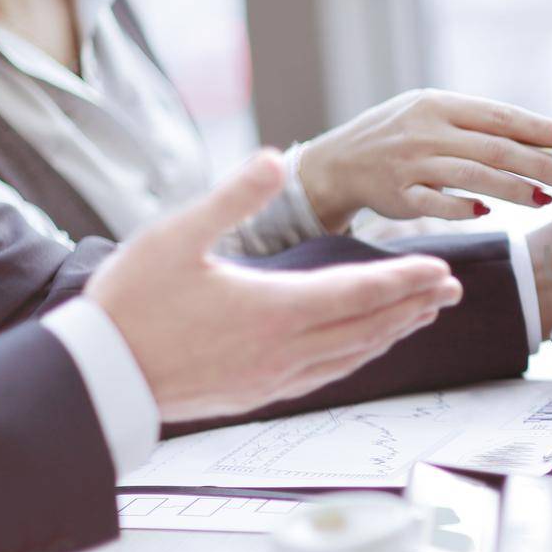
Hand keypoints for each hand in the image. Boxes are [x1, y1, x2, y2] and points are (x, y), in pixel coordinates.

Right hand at [87, 152, 464, 422]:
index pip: (360, 292)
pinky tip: (366, 348)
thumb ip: (232, 197)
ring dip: (393, 333)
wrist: (96, 377)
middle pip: (370, 326)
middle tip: (455, 290)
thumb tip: (273, 158)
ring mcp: (276, 377)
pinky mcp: (262, 394)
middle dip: (416, 305)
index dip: (407, 280)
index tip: (443, 269)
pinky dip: (359, 356)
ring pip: (354, 354)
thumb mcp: (175, 236)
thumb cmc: (130, 304)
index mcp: (274, 308)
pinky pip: (329, 374)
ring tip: (423, 315)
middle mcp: (286, 348)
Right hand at [297, 90, 551, 231]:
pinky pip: (438, 203)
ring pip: (474, 176)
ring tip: (545, 198)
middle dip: (541, 165)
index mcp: (440, 104)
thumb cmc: (400, 136)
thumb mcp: (432, 115)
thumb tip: (542, 145)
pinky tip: (488, 211)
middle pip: (496, 148)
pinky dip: (465, 207)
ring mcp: (411, 164)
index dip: (541, 129)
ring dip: (514, 189)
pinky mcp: (399, 196)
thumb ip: (478, 127)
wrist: (338, 162)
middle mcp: (427, 131)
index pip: (501, 115)